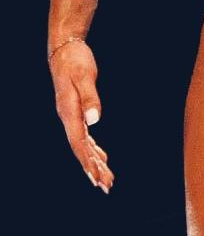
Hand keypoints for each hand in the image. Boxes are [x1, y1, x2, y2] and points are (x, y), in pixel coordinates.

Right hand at [49, 40, 114, 192]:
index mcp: (68, 112)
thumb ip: (90, 97)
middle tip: (107, 187)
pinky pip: (84, 137)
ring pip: (83, 145)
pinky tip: (102, 157)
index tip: (97, 177)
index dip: (88, 162)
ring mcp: (71, 116)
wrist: (64, 49)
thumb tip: (95, 120)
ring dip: (95, 162)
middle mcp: (68, 118)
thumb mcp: (85, 76)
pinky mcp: (76, 112)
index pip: (78, 143)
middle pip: (81, 149)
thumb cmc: (75, 60)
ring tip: (107, 179)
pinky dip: (94, 149)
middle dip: (93, 169)